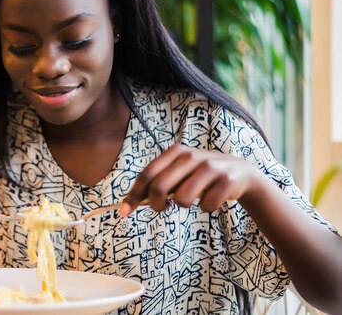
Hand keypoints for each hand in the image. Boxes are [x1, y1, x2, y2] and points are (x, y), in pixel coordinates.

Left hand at [119, 144, 261, 215]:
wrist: (240, 173)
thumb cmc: (199, 176)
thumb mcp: (178, 173)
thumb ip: (156, 183)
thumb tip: (127, 205)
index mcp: (175, 152)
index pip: (146, 175)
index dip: (133, 194)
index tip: (124, 212)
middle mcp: (190, 156)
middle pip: (159, 187)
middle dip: (155, 204)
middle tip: (161, 208)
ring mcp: (210, 167)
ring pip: (182, 200)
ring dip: (184, 205)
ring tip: (192, 198)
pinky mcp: (227, 180)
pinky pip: (206, 206)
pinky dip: (206, 208)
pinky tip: (212, 198)